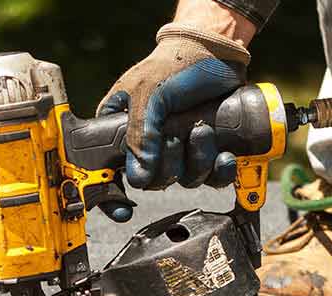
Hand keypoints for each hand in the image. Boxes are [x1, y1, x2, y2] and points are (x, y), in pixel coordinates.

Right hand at [99, 21, 252, 189]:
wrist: (217, 51)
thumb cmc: (175, 64)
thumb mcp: (148, 94)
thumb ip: (140, 134)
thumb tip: (138, 177)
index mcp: (120, 131)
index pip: (106, 171)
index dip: (110, 195)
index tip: (122, 208)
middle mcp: (148, 144)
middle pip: (151, 181)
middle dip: (169, 166)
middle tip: (175, 138)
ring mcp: (178, 149)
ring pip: (183, 180)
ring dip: (197, 161)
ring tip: (203, 131)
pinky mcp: (205, 150)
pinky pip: (210, 177)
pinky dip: (219, 171)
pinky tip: (224, 155)